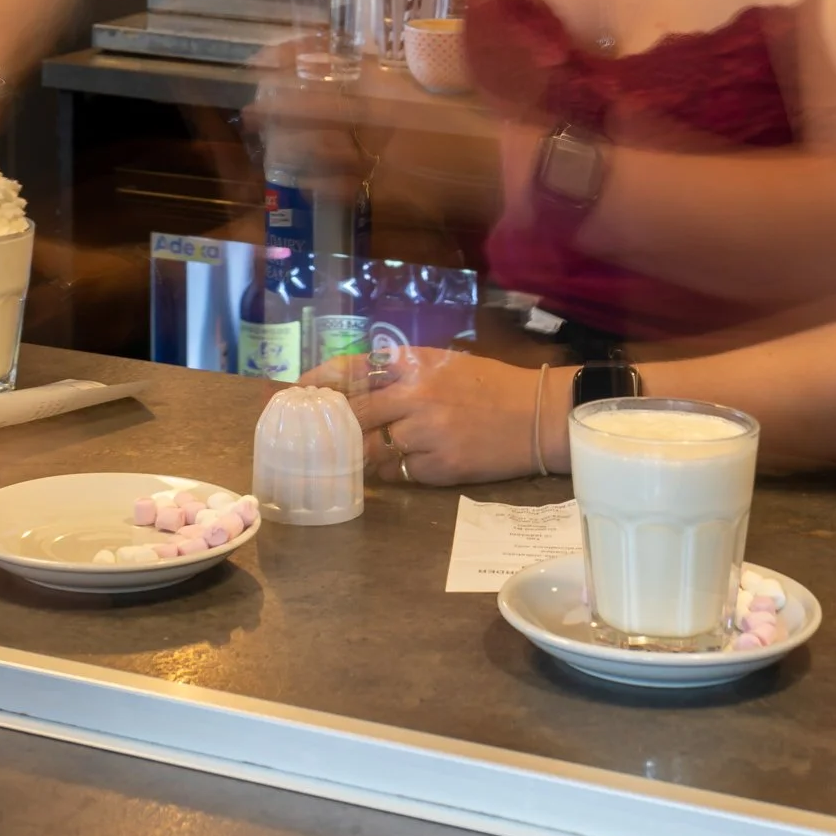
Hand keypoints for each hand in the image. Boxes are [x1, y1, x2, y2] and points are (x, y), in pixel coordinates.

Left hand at [305, 347, 555, 486]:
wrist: (538, 416)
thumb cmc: (493, 385)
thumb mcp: (448, 364)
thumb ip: (406, 370)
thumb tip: (361, 382)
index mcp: (419, 363)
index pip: (357, 367)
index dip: (322, 379)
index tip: (298, 389)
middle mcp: (418, 395)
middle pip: (356, 412)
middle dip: (331, 424)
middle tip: (309, 434)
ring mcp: (428, 433)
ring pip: (372, 448)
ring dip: (357, 453)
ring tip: (341, 458)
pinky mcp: (440, 466)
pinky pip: (398, 472)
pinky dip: (388, 471)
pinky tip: (386, 470)